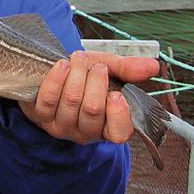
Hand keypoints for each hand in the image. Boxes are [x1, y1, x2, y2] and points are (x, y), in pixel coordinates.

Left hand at [18, 50, 158, 144]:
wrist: (52, 72)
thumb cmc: (84, 76)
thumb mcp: (109, 70)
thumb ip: (128, 69)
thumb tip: (153, 66)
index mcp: (107, 126)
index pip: (119, 134)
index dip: (119, 114)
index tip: (116, 93)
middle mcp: (85, 132)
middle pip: (92, 110)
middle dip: (96, 82)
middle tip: (97, 66)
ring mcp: (61, 126)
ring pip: (71, 101)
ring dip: (77, 75)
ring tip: (79, 59)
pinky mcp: (40, 117)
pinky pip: (49, 98)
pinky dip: (57, 78)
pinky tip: (62, 65)